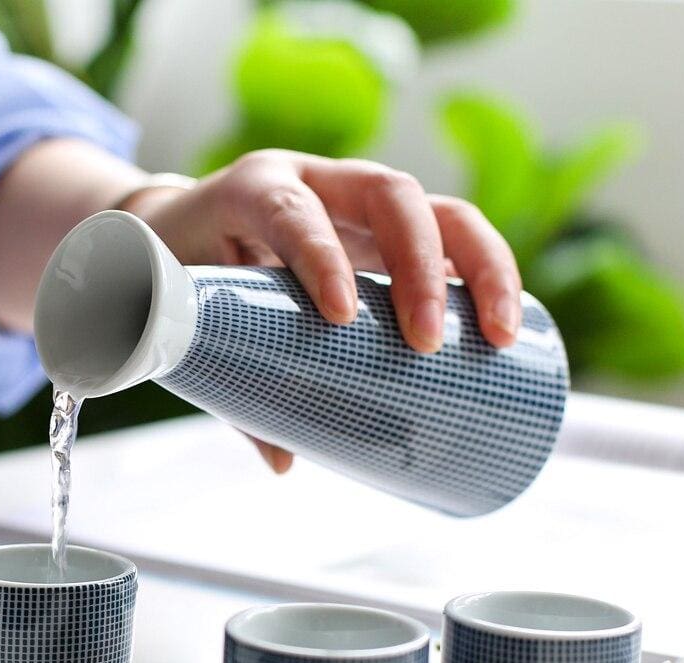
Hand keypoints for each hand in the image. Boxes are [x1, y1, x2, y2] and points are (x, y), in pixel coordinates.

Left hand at [126, 149, 521, 473]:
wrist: (184, 226)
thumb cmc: (187, 269)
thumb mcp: (194, 315)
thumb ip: (232, 382)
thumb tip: (282, 460)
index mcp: (254, 190)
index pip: (293, 211)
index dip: (320, 255)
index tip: (341, 316)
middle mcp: (315, 181)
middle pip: (389, 193)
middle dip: (418, 266)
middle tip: (427, 342)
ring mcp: (360, 199)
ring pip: (437, 208)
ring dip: (476, 268)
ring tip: (498, 336)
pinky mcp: (389, 228)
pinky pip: (450, 235)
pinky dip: (480, 276)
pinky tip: (499, 324)